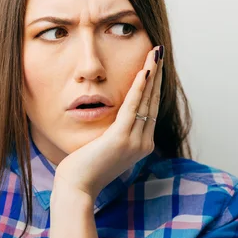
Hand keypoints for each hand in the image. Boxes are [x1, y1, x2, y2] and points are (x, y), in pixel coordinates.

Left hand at [53, 45, 163, 200]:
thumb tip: (118, 116)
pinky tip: (144, 71)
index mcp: (142, 143)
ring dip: (152, 74)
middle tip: (159, 51)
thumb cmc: (86, 167)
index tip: (155, 64)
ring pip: (147, 100)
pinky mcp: (121, 138)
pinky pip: (132, 107)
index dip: (154, 84)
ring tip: (156, 53)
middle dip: (157, 73)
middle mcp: (143, 142)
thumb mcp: (106, 146)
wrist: (77, 187)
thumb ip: (117, 132)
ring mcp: (135, 141)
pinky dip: (139, 88)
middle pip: (154, 100)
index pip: (151, 107)